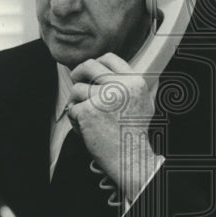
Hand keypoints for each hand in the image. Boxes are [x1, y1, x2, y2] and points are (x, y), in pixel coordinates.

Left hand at [67, 53, 158, 200]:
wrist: (131, 158)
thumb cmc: (135, 134)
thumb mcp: (144, 103)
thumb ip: (132, 85)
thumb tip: (118, 70)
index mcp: (134, 82)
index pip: (110, 58)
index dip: (97, 62)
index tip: (90, 71)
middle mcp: (119, 86)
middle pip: (89, 66)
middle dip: (78, 72)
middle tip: (75, 78)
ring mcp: (102, 98)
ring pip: (77, 89)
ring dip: (77, 102)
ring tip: (87, 118)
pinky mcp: (87, 111)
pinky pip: (72, 108)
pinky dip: (75, 120)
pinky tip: (87, 130)